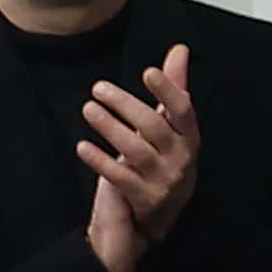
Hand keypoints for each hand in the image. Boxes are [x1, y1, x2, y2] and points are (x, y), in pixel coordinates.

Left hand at [80, 45, 203, 271]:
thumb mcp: (170, 128)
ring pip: (135, 150)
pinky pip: (119, 177)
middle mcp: (181, 159)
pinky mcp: (144, 199)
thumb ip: (174, 89)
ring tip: (89, 109)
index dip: (168, 90)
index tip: (148, 72)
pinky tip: (82, 146)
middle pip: (154, 127)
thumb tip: (179, 50)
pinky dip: (100, 160)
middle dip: (125, 105)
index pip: (183, 110)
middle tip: (99, 88)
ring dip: (110, 127)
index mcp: (189, 138)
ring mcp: (163, 181)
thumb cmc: (162, 163)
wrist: (155, 221)